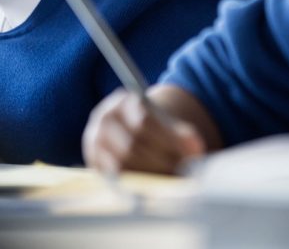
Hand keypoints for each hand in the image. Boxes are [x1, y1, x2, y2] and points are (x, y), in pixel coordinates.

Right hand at [83, 89, 204, 174]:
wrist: (129, 131)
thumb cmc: (153, 128)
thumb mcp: (168, 123)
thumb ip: (183, 133)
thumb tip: (194, 148)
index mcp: (123, 101)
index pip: (144, 122)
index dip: (168, 140)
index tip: (190, 154)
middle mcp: (103, 118)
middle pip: (132, 144)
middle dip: (161, 162)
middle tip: (183, 173)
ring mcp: (95, 140)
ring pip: (122, 163)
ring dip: (150, 175)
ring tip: (172, 180)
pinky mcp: (94, 162)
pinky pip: (113, 177)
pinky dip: (135, 183)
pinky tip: (154, 186)